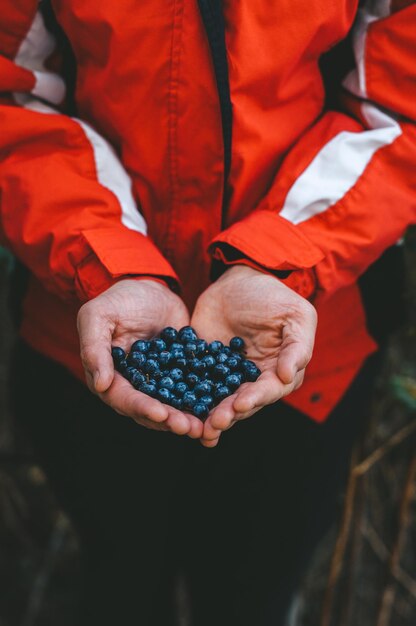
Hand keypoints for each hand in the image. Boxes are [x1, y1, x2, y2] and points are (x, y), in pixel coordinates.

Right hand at [77, 279, 202, 437]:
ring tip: (204, 427)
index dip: (143, 408)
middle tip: (189, 428)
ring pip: (171, 407)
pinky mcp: (179, 375)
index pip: (124, 399)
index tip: (162, 414)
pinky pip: (190, 392)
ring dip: (186, 419)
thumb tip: (101, 384)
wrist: (150, 287)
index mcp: (110, 377)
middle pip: (150, 411)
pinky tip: (218, 408)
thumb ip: (94, 348)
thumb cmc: (118, 300)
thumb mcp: (98, 316)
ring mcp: (157, 383)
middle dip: (169, 421)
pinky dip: (202, 402)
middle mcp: (133, 386)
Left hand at [191, 265, 316, 445]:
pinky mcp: (204, 369)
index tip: (241, 404)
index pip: (269, 390)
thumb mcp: (295, 316)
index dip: (256, 399)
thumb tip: (286, 376)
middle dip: (229, 414)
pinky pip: (196, 388)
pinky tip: (179, 413)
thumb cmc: (273, 296)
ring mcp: (227, 377)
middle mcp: (254, 380)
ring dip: (211, 417)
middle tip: (215, 423)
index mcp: (279, 372)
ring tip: (199, 429)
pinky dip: (189, 402)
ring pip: (220, 402)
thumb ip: (297, 346)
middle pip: (243, 403)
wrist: (238, 280)